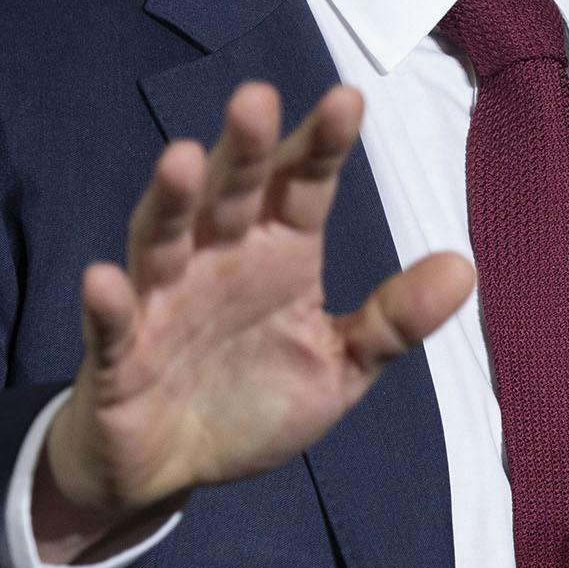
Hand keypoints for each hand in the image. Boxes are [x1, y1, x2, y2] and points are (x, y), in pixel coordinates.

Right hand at [36, 82, 472, 559]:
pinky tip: (103, 278)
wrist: (172, 469)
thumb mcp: (339, 366)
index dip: (321, 146)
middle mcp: (218, 262)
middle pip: (230, 194)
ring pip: (163, 240)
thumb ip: (393, 321)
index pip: (303, 187)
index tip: (348, 99)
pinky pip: (110, 326)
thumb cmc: (253, 400)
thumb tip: (464, 266)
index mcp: (278, 255)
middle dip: (243, 149)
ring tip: (180, 158)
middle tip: (257, 98)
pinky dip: (106, 304)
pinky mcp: (118, 357)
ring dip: (171, 201)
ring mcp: (161, 303)